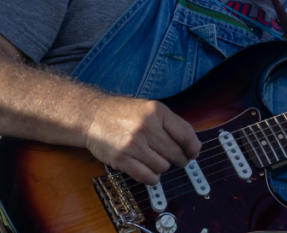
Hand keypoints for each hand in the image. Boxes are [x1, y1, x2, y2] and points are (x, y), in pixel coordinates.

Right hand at [84, 96, 201, 184]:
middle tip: (177, 159)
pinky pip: (147, 176)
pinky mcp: (121, 159)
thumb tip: (192, 145)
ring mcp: (133, 144)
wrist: (92, 115)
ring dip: (163, 167)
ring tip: (156, 160)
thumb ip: (170, 124)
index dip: (193, 147)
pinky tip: (150, 171)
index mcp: (157, 111)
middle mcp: (146, 127)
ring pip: (163, 166)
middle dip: (180, 159)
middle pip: (175, 153)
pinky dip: (152, 177)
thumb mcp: (149, 108)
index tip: (194, 152)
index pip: (186, 134)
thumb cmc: (123, 113)